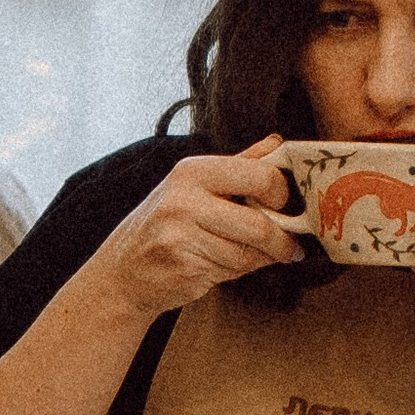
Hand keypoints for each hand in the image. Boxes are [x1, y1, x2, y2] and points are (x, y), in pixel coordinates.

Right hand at [87, 136, 302, 327]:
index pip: (262, 177)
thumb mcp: (196, 184)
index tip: (284, 207)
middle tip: (290, 246)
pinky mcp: (184, 267)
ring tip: (251, 255)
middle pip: (259, 224)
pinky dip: (238, 272)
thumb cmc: (166, 223)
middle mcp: (184, 200)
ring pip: (248, 253)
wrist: (125, 269)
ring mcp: (181, 236)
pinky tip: (224, 264)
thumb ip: (240, 164)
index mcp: (193, 170)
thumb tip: (279, 142)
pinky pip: (232, 272)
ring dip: (259, 259)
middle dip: (282, 240)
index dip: (282, 196)